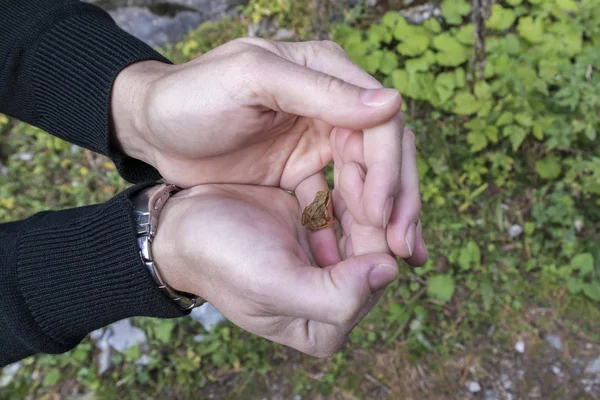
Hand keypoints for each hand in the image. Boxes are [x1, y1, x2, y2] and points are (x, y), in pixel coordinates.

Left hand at [112, 38, 426, 264]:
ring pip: (367, 180)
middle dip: (398, 198)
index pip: (379, 120)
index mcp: (325, 72)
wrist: (151, 129)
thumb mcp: (250, 82)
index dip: (389, 167)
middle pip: (382, 153)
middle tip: (405, 245)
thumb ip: (319, 91)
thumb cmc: (192, 98)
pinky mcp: (301, 170)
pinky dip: (350, 226)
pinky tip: (357, 257)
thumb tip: (392, 103)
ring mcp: (317, 140)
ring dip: (383, 218)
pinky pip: (336, 201)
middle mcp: (329, 105)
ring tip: (399, 257)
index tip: (381, 213)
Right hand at [153, 184, 399, 356]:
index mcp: (324, 326)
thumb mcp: (273, 285)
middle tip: (365, 170)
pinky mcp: (314, 228)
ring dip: (364, 194)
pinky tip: (346, 162)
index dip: (378, 242)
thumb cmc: (221, 260)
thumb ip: (335, 294)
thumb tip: (391, 271)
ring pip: (363, 226)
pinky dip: (350, 186)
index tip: (373, 202)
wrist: (180, 227)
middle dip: (374, 212)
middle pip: (372, 254)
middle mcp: (330, 296)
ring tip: (355, 163)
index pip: (371, 285)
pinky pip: (346, 207)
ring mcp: (324, 260)